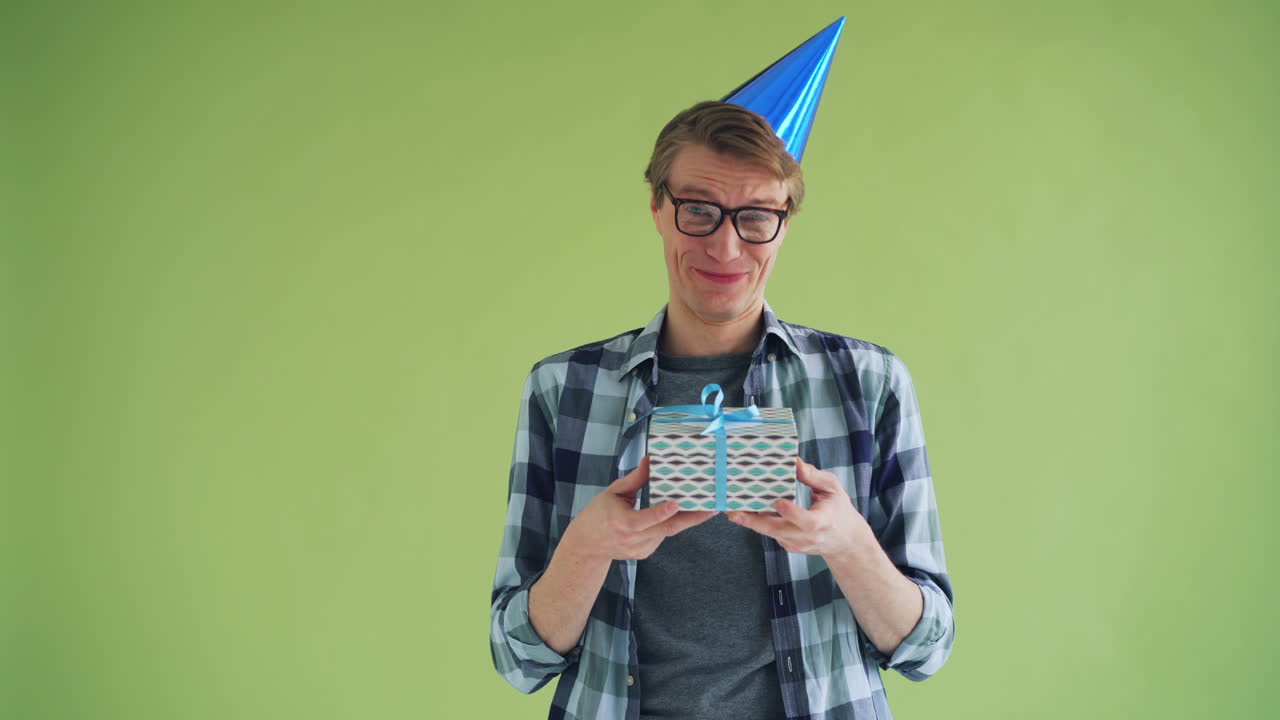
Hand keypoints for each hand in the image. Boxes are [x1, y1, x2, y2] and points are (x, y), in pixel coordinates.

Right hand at [563, 457, 716, 561]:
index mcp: (622, 523)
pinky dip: (670, 524)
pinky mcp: (645, 553)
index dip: (660, 513)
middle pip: (667, 529)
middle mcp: (633, 539)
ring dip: (685, 519)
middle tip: (712, 508)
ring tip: (705, 505)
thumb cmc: (598, 515)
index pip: (644, 520)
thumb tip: (650, 459)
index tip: (675, 504)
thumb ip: (635, 479)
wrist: (586, 546)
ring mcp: (641, 549)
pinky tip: (676, 514)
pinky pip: (662, 536)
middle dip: (692, 519)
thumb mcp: (613, 492)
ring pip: (668, 532)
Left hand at [728, 458, 870, 558]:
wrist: (844, 541)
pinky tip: (747, 512)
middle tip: (734, 512)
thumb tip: (795, 462)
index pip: (807, 521)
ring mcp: (798, 545)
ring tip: (732, 509)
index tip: (778, 502)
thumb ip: (814, 476)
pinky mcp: (789, 547)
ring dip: (751, 521)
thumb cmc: (838, 509)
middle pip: (780, 531)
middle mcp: (810, 537)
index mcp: (824, 521)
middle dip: (755, 521)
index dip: (792, 513)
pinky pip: (771, 534)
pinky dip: (759, 523)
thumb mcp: (832, 488)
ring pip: (771, 533)